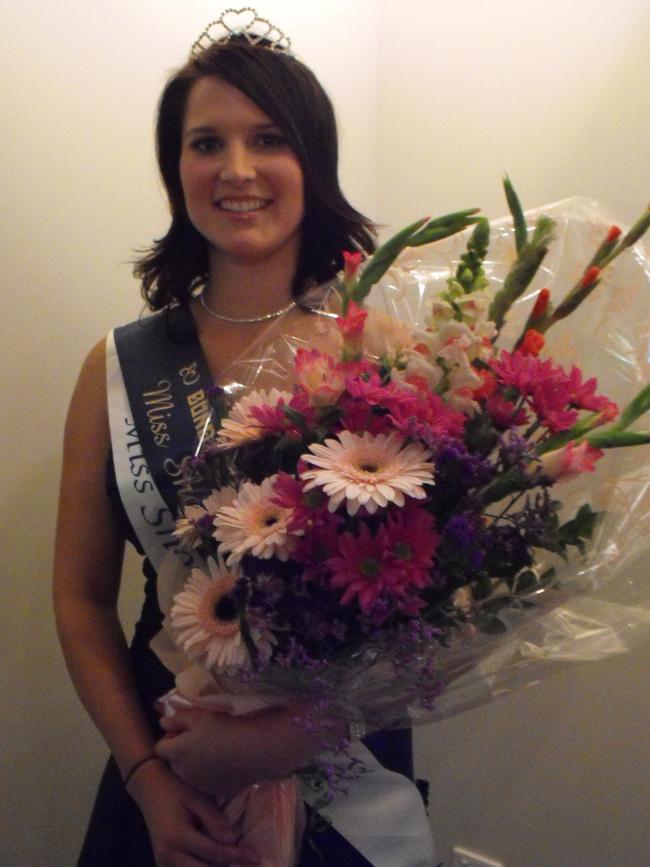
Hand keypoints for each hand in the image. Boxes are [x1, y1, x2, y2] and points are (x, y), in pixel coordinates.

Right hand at [127, 757, 260, 865]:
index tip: (257, 857)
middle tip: (250, 865)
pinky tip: (219, 865)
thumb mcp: (196, 797)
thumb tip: (232, 840)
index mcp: (178, 837)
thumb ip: (213, 819)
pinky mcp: (163, 864)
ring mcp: (163, 863)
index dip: (238, 856)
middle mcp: (168, 856)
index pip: (214, 853)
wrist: (149, 788)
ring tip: (236, 865)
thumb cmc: (176, 788)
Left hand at [155, 705, 343, 799]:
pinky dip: (209, 773)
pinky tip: (224, 761)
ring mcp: (200, 784)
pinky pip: (205, 781)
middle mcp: (183, 772)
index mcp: (177, 752)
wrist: (256, 749)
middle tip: (200, 738)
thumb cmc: (226, 726)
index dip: (170, 737)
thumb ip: (177, 719)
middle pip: (174, 761)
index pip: (160, 747)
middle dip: (181, 751)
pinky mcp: (216, 790)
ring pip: (189, 773)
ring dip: (194, 763)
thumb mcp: (200, 716)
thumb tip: (162, 722)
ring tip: (213, 750)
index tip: (185, 729)